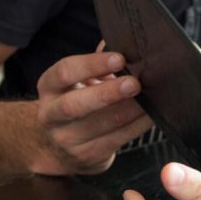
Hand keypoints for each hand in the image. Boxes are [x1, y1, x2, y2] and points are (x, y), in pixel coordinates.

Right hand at [33, 50, 152, 175]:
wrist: (57, 146)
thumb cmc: (76, 101)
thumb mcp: (79, 80)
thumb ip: (97, 62)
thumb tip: (119, 41)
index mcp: (50, 87)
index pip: (65, 72)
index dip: (92, 64)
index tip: (119, 58)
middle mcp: (51, 115)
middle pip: (75, 105)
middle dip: (108, 93)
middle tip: (134, 83)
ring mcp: (67, 140)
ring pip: (102, 125)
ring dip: (130, 111)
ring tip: (150, 98)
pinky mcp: (87, 157)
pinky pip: (117, 140)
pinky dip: (137, 126)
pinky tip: (150, 116)